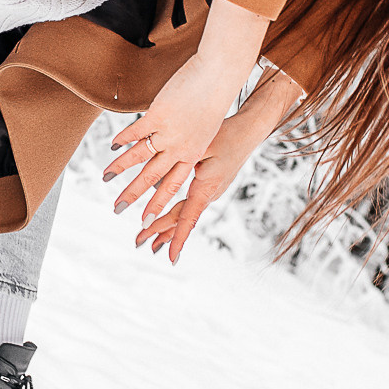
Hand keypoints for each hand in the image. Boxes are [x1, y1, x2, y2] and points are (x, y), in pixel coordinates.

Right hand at [103, 57, 233, 219]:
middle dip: (133, 195)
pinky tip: (112, 146)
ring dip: (119, 169)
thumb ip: (190, 140)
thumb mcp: (206, 128)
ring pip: (139, 157)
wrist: (217, 77)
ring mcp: (168, 132)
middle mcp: (180, 148)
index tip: (145, 220)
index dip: (156, 203)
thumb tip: (177, 147)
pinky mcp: (159, 114)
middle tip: (118, 209)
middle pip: (151, 177)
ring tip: (105, 179)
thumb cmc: (214, 98)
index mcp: (193, 153)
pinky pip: (135, 131)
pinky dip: (122, 140)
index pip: (171, 185)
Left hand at [134, 66, 304, 263]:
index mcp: (207, 187)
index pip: (188, 218)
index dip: (177, 238)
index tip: (169, 258)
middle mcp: (210, 194)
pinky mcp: (211, 185)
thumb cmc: (227, 134)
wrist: (250, 130)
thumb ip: (180, 162)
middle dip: (159, 232)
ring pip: (185, 213)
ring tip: (151, 241)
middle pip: (181, 219)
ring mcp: (212, 191)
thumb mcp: (201, 146)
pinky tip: (169, 221)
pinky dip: (177, 216)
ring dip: (166, 227)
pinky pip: (191, 205)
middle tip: (138, 242)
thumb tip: (155, 179)